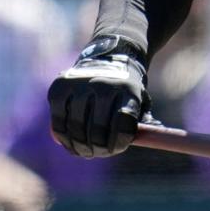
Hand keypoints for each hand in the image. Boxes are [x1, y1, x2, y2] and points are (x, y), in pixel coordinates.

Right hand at [47, 35, 148, 157]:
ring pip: (76, 128)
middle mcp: (102, 85)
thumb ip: (144, 124)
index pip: (123, 123)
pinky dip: (64, 138)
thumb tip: (151, 140)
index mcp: (127, 89)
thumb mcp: (140, 101)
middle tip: (99, 153)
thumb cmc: (125, 89)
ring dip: (80, 147)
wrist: (107, 57)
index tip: (116, 149)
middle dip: (99, 148)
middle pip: (97, 129)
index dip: (119, 143)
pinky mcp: (59, 88)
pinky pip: (58, 122)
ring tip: (86, 152)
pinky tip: (71, 144)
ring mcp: (79, 85)